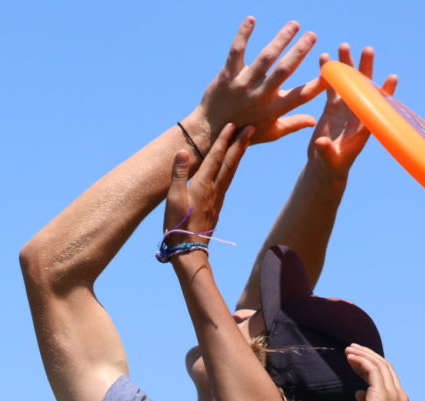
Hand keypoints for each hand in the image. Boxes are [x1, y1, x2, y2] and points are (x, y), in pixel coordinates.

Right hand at [164, 124, 253, 240]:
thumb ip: (178, 174)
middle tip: (251, 128)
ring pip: (231, 172)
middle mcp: (214, 190)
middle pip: (230, 162)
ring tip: (245, 143)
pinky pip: (227, 182)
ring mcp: (217, 199)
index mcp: (203, 185)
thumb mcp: (173, 199)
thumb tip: (183, 151)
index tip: (233, 125)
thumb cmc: (178, 226)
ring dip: (238, 156)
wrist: (190, 251)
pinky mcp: (216, 207)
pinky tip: (232, 169)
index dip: (224, 140)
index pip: (216, 157)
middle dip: (240, 144)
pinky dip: (232, 170)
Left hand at [194, 18, 324, 144]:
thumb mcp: (270, 133)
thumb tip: (314, 121)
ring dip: (281, 40)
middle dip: (300, 52)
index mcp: (274, 110)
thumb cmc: (244, 133)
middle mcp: (260, 97)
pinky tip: (251, 19)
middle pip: (284, 71)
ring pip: (265, 59)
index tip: (332, 69)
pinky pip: (236, 51)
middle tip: (312, 36)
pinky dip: (243, 34)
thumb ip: (293, 124)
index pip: (301, 95)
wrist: (210, 131)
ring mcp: (243, 85)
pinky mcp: (227, 76)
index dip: (319, 83)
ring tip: (294, 25)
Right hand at [309, 44, 397, 178]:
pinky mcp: (332, 107)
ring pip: (347, 82)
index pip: (378, 107)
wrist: (325, 166)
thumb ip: (327, 151)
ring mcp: (344, 108)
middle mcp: (357, 113)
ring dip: (346, 65)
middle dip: (366, 68)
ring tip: (343, 46)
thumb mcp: (331, 161)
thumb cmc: (333, 167)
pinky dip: (328, 73)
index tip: (392, 79)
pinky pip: (331, 87)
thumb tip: (321, 142)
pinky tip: (325, 58)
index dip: (385, 93)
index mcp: (363, 126)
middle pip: (364, 87)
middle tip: (368, 50)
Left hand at [345, 344, 409, 400]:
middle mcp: (400, 396)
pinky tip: (350, 357)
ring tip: (348, 350)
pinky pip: (372, 369)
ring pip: (380, 365)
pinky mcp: (383, 394)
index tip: (356, 361)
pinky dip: (361, 360)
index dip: (372, 366)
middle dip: (369, 356)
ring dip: (363, 355)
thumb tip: (360, 393)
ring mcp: (394, 395)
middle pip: (386, 367)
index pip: (388, 378)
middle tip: (352, 349)